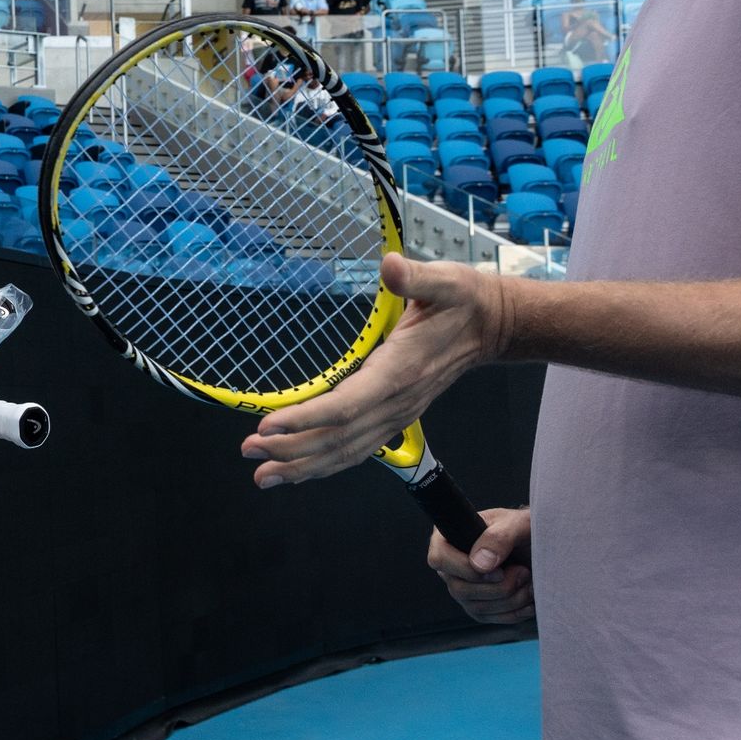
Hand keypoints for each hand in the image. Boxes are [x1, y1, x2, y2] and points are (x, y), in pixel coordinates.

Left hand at [241, 254, 511, 485]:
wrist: (492, 328)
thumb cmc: (464, 302)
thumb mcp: (445, 280)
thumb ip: (416, 277)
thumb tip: (391, 265)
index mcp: (399, 372)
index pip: (346, 405)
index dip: (305, 419)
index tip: (269, 425)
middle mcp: (396, 402)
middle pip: (338, 437)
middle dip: (292, 449)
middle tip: (248, 451)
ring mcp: (397, 415)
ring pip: (346, 451)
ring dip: (303, 465)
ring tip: (263, 474)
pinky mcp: (394, 417)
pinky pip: (356, 449)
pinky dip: (324, 462)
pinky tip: (298, 469)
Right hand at [428, 506, 533, 624]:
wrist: (539, 548)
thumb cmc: (524, 530)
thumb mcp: (517, 525)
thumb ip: (498, 538)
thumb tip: (479, 564)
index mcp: (451, 537)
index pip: (439, 558)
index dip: (466, 568)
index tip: (498, 570)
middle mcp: (452, 565)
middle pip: (459, 589)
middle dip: (498, 587)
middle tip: (523, 572)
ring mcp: (464, 589)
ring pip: (477, 607)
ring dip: (511, 599)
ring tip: (528, 581)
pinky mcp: (480, 607)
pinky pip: (491, 618)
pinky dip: (515, 612)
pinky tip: (529, 599)